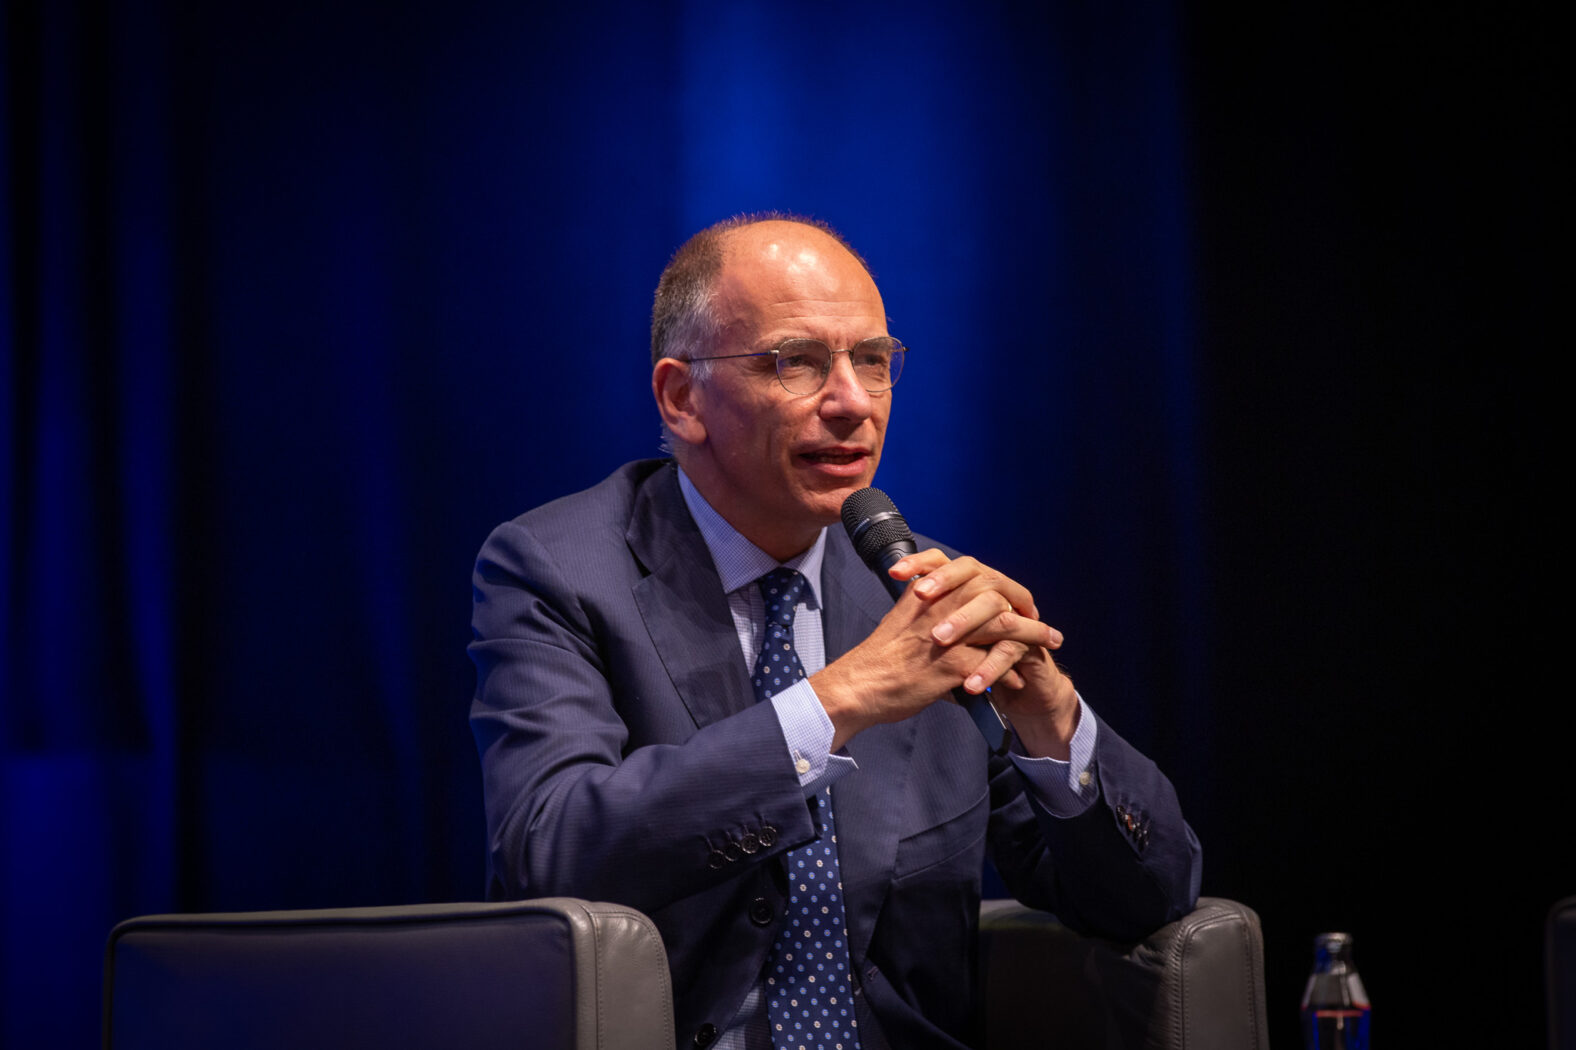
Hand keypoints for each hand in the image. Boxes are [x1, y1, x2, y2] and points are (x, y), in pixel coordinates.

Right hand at [810, 548, 1071, 751]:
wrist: (860, 685)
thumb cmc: (880, 658)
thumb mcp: (904, 618)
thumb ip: (932, 611)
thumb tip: (960, 617)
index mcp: (928, 591)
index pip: (977, 573)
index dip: (1005, 586)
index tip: (1020, 601)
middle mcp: (939, 605)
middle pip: (996, 593)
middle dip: (1027, 608)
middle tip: (1046, 624)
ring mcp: (947, 634)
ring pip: (1003, 624)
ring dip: (1032, 635)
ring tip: (1049, 643)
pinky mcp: (951, 664)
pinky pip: (993, 664)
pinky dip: (1009, 673)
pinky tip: (1016, 683)